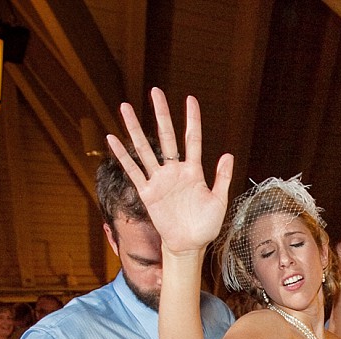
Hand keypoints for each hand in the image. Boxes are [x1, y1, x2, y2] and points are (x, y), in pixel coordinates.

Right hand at [105, 88, 233, 255]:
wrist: (190, 245)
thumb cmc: (206, 225)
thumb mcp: (219, 201)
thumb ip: (222, 178)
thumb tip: (228, 154)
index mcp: (194, 171)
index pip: (192, 139)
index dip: (192, 120)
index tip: (190, 100)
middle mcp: (175, 171)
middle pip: (166, 136)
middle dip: (161, 114)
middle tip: (155, 92)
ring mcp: (160, 180)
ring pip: (145, 149)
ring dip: (135, 128)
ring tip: (125, 107)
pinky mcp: (148, 193)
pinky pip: (133, 171)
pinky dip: (123, 156)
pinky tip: (112, 139)